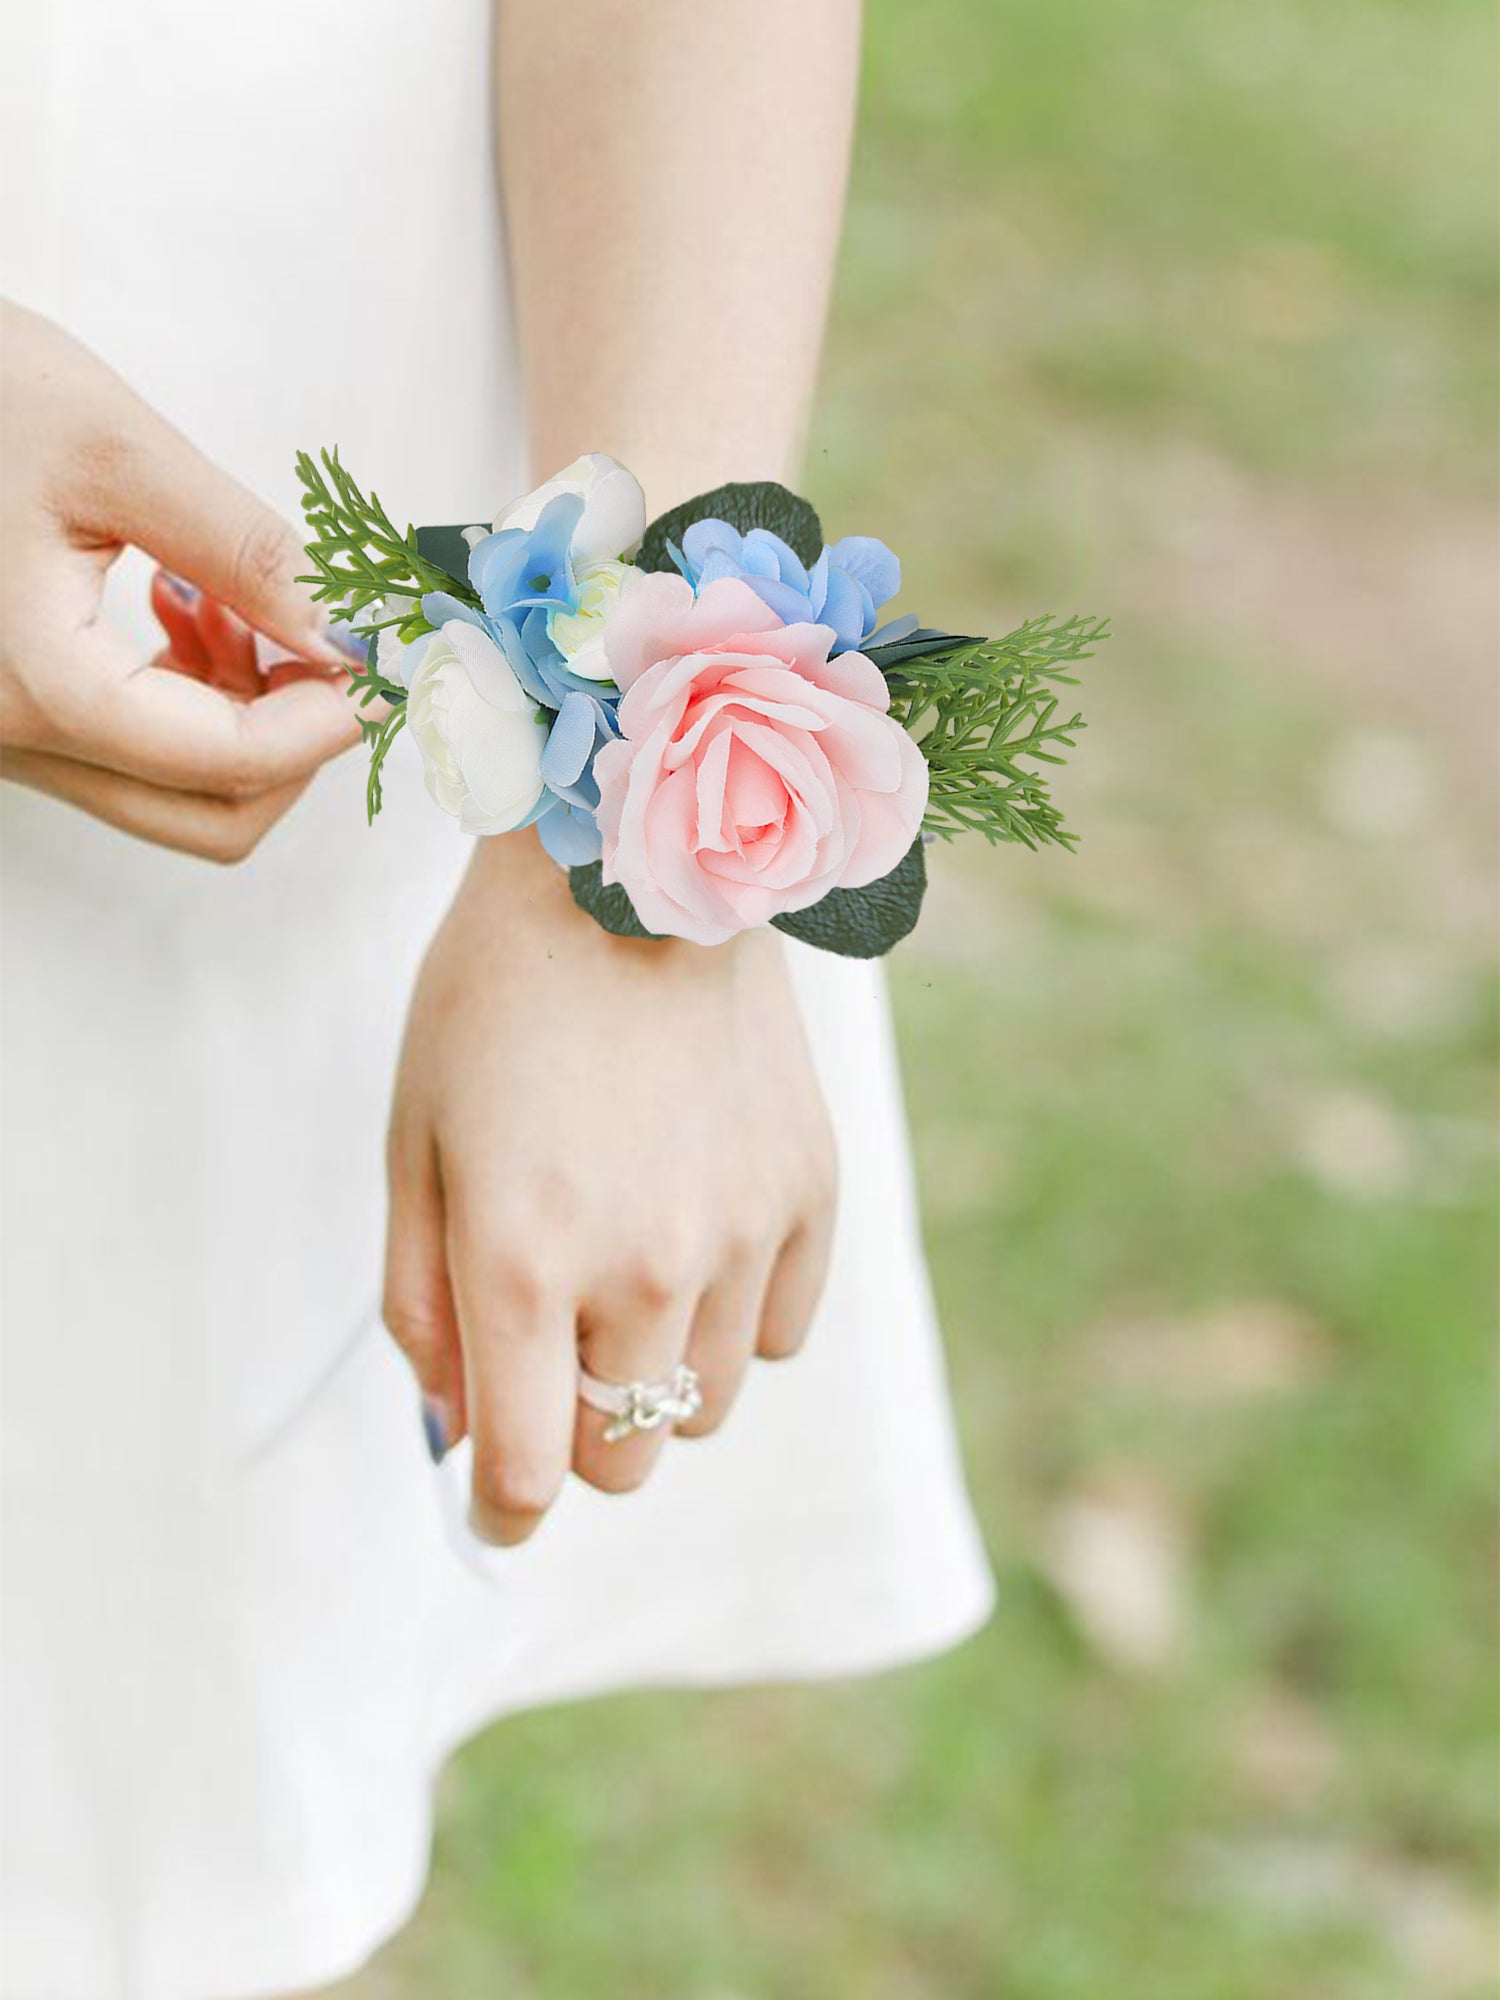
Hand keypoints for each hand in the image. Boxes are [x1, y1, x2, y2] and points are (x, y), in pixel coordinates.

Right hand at [0, 302, 359, 860]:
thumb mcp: (112, 448)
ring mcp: (11, 738)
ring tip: (240, 602)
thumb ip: (245, 550)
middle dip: (299, 740)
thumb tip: (352, 629)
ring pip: (178, 792)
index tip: (392, 661)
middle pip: (215, 815)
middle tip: (332, 641)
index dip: (335, 720)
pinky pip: (132, 752)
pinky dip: (193, 700)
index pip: (231, 762)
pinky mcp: (13, 715)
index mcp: (37, 684)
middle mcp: (13, 739)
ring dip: (248, 719)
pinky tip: (187, 604)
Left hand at [384, 829, 838, 1544]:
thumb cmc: (494, 999)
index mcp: (525, 1261)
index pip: (525, 1473)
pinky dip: (734, 1317)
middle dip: (574, 1437)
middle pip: (624, 1459)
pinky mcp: (812, 1192)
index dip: (499, 1512)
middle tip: (552, 1360)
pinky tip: (699, 1229)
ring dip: (655, 1379)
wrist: (631, 868)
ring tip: (626, 1275)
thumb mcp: (415, 1142)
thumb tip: (456, 1429)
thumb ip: (423, 1304)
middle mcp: (646, 1268)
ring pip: (706, 1408)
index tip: (493, 1505)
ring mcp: (744, 1232)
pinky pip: (780, 1332)